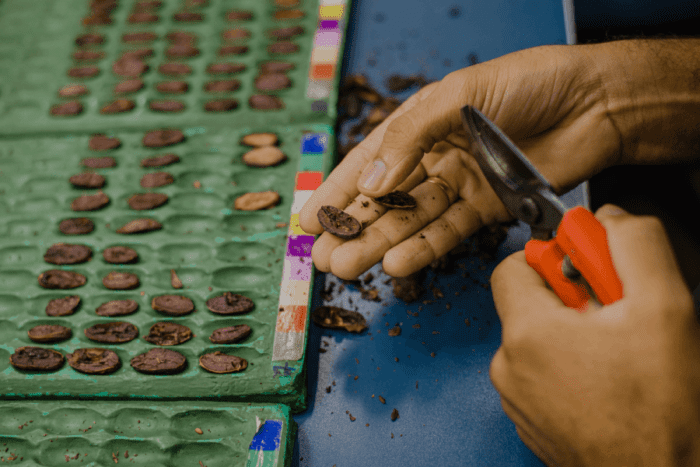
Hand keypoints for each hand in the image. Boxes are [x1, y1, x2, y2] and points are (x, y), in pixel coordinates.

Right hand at [300, 43, 623, 278]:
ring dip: (380, 244)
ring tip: (348, 266)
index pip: (368, 161)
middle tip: (324, 256)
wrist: (596, 101)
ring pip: (411, 221)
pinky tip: (397, 263)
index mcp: (420, 124)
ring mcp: (460, 185)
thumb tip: (372, 182)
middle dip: (352, 227)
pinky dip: (423, 248)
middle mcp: (435, 157)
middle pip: (385, 199)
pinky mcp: (488, 209)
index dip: (336, 190)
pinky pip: (448, 232)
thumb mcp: (460, 95)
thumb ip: (412, 137)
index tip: (307, 219)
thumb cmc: (530, 82)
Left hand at [490, 204, 699, 465]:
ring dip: (576, 336)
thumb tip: (610, 220)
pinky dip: (571, 369)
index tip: (588, 268)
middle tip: (617, 316)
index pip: (513, 265)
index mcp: (527, 332)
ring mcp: (519, 398)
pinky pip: (544, 375)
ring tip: (619, 356)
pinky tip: (609, 383)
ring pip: (541, 341)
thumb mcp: (663, 308)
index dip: (554, 258)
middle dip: (574, 299)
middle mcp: (510, 366)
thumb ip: (634, 246)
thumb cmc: (660, 414)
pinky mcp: (532, 420)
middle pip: (530, 303)